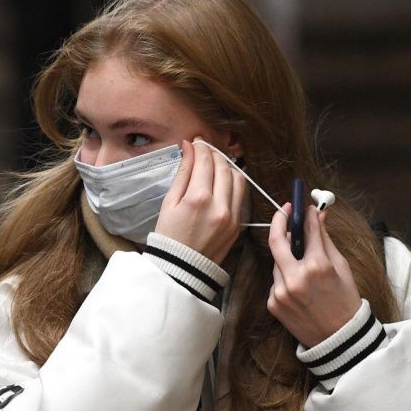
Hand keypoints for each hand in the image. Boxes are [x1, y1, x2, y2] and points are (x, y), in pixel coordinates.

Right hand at [153, 138, 246, 263]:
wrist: (182, 268)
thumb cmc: (169, 236)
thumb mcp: (169, 203)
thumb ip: (182, 173)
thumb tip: (188, 148)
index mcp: (198, 198)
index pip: (205, 161)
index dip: (201, 147)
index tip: (196, 141)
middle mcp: (219, 205)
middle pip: (223, 167)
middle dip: (214, 154)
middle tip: (204, 150)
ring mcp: (232, 215)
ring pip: (238, 178)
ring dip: (227, 167)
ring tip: (214, 165)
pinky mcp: (238, 224)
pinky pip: (242, 195)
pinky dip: (235, 183)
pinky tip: (223, 181)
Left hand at [267, 204, 360, 347]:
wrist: (339, 340)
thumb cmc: (345, 301)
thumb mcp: (341, 268)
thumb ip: (325, 240)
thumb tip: (317, 215)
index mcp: (318, 267)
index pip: (307, 230)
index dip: (304, 215)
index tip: (302, 206)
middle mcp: (295, 278)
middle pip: (277, 240)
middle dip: (279, 221)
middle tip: (284, 211)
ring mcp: (280, 292)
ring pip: (277, 262)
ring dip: (287, 256)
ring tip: (303, 265)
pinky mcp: (272, 303)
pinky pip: (275, 280)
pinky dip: (285, 276)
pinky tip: (299, 287)